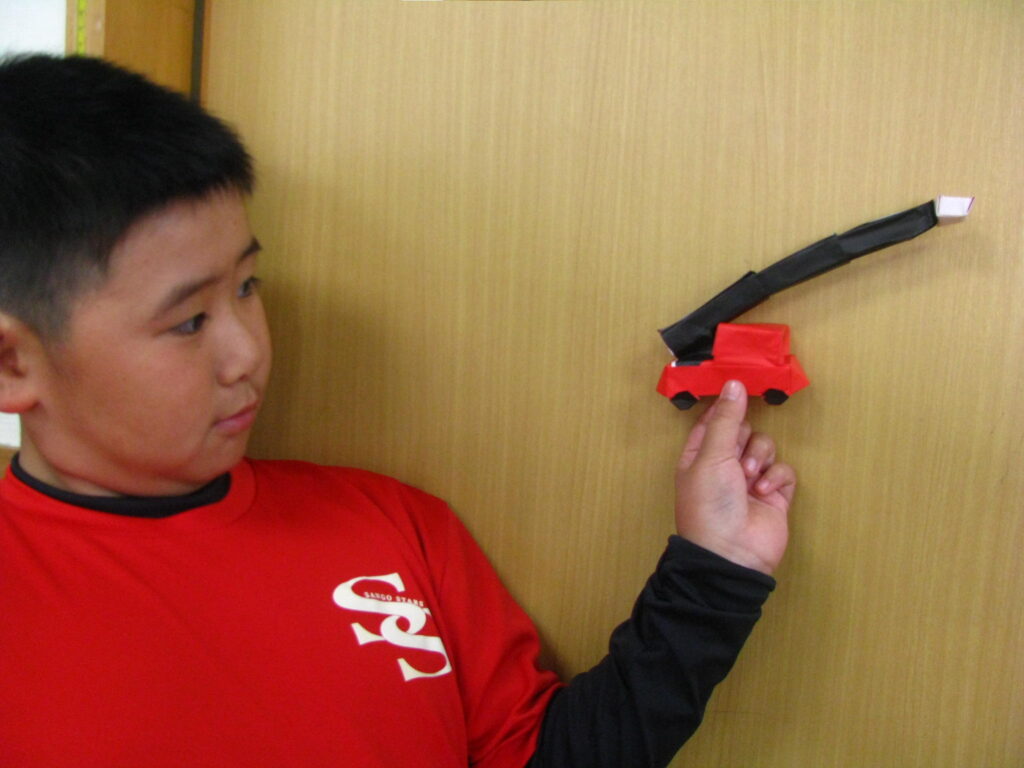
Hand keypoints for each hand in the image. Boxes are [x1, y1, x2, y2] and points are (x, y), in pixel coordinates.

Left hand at [674, 380, 795, 574]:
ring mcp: (750, 480)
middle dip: (745, 439)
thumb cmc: (710, 505)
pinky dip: (776, 478)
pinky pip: (783, 470)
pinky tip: (764, 492)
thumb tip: (734, 384)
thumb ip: (726, 420)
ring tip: (750, 479)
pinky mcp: (775, 495)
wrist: (732, 555)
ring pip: (765, 447)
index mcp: (699, 455)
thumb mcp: (712, 456)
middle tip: (738, 457)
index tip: (738, 390)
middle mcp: (724, 465)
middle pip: (744, 430)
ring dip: (760, 459)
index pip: (714, 421)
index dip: (725, 408)